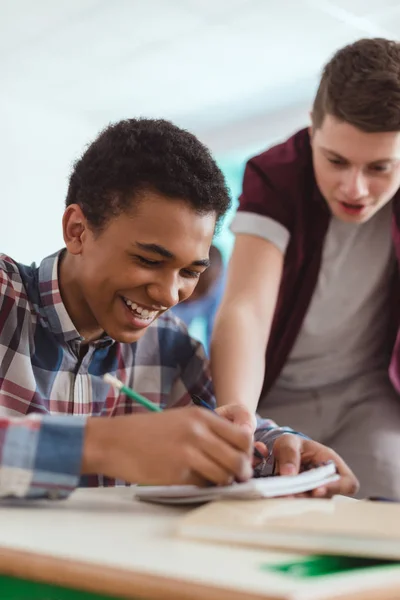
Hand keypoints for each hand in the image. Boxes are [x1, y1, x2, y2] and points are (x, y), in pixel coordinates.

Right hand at [82, 407, 252, 486]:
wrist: (113, 441)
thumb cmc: (146, 432)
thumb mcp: (181, 419)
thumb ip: (207, 430)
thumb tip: (234, 449)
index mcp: (201, 416)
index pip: (243, 436)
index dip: (247, 451)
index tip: (242, 458)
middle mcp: (198, 433)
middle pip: (239, 458)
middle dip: (242, 472)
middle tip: (236, 478)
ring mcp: (188, 453)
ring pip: (225, 476)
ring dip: (223, 482)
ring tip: (212, 480)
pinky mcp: (177, 474)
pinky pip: (203, 485)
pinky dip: (202, 487)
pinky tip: (192, 482)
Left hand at [272, 434, 358, 497]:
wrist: (282, 452)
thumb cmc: (291, 445)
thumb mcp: (288, 442)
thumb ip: (289, 453)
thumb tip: (289, 474)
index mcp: (332, 463)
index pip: (348, 483)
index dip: (337, 488)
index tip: (316, 490)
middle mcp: (329, 482)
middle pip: (328, 498)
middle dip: (309, 498)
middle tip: (290, 495)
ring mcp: (317, 494)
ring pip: (314, 505)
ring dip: (298, 502)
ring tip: (282, 495)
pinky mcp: (305, 500)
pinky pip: (301, 507)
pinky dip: (290, 504)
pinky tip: (279, 498)